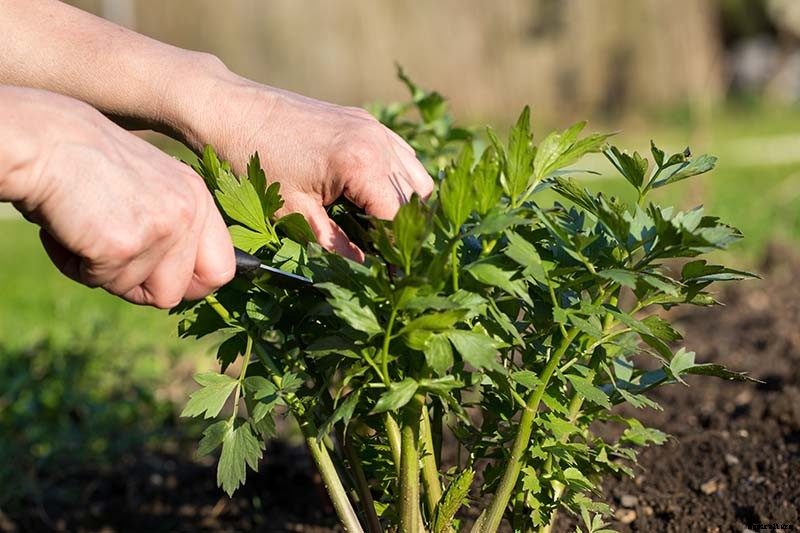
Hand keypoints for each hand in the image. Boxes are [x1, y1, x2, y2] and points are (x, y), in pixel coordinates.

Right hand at [1, 88, 234, 307]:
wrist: (43, 140)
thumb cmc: (86, 161)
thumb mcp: (150, 184)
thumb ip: (173, 225)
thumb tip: (186, 278)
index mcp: (197, 198)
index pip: (222, 270)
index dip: (192, 286)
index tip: (163, 282)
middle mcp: (186, 213)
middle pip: (177, 293)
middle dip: (140, 287)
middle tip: (110, 257)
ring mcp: (160, 231)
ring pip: (136, 291)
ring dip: (103, 273)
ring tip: (84, 229)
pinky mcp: (124, 246)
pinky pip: (99, 281)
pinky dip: (74, 264)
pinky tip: (66, 228)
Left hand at [184, 77, 433, 260]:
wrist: (231, 110)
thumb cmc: (255, 160)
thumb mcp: (292, 212)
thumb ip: (332, 245)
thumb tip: (361, 270)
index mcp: (361, 164)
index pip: (398, 217)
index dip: (395, 249)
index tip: (389, 271)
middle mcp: (377, 142)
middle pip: (413, 199)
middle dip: (402, 230)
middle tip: (383, 255)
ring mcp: (374, 128)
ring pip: (416, 177)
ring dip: (405, 205)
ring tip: (378, 227)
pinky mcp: (365, 121)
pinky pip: (402, 156)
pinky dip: (398, 180)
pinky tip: (373, 196)